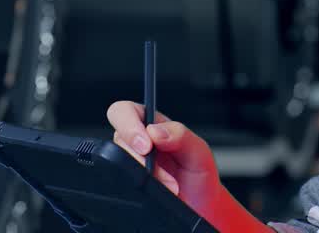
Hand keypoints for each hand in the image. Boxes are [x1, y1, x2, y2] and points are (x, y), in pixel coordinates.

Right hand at [105, 101, 223, 213]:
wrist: (201, 207)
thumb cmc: (199, 175)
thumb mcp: (199, 151)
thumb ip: (181, 135)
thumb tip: (155, 131)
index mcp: (152, 125)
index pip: (124, 111)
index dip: (128, 125)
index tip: (146, 145)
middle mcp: (137, 143)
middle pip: (117, 139)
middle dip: (138, 157)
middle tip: (155, 170)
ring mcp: (130, 165)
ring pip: (118, 164)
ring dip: (145, 177)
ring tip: (169, 185)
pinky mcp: (126, 185)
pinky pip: (119, 184)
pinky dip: (139, 190)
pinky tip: (158, 192)